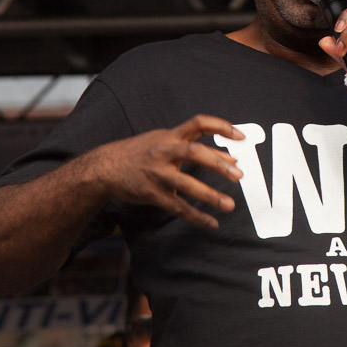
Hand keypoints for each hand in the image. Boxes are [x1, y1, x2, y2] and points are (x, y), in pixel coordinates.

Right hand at [92, 115, 244, 229]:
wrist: (105, 167)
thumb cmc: (142, 152)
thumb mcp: (165, 141)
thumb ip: (195, 147)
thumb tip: (230, 158)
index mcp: (170, 136)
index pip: (199, 123)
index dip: (221, 127)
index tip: (240, 137)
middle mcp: (164, 151)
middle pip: (194, 153)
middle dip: (218, 163)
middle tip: (239, 174)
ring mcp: (158, 173)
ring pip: (186, 184)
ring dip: (210, 196)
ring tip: (229, 205)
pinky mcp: (152, 193)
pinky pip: (177, 206)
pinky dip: (196, 216)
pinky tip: (211, 223)